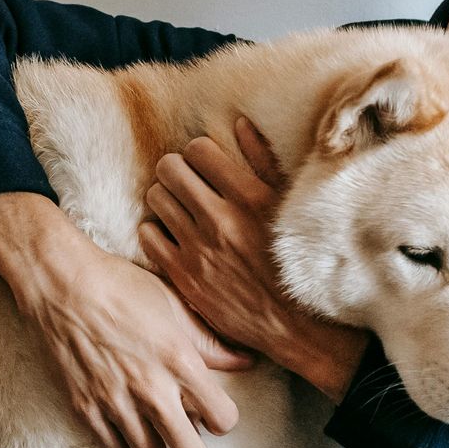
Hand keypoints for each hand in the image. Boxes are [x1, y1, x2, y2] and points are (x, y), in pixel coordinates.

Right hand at [0, 192, 251, 447]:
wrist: (61, 282)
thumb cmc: (120, 286)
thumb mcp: (173, 305)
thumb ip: (210, 342)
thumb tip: (245, 361)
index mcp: (180, 360)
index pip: (223, 420)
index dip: (222, 418)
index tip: (211, 409)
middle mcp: (151, 388)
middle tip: (186, 431)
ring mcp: (115, 401)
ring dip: (157, 443)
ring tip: (152, 423)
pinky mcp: (84, 407)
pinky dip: (122, 440)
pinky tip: (124, 419)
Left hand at [139, 119, 368, 401]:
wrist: (297, 324)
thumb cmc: (299, 260)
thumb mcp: (291, 205)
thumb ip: (263, 161)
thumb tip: (239, 123)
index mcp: (249, 196)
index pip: (198, 149)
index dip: (199, 153)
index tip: (206, 165)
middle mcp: (220, 219)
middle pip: (169, 168)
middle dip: (176, 169)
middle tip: (186, 181)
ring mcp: (198, 249)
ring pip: (155, 199)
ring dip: (165, 197)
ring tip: (179, 207)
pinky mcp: (184, 277)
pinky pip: (148, 236)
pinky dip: (156, 230)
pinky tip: (173, 234)